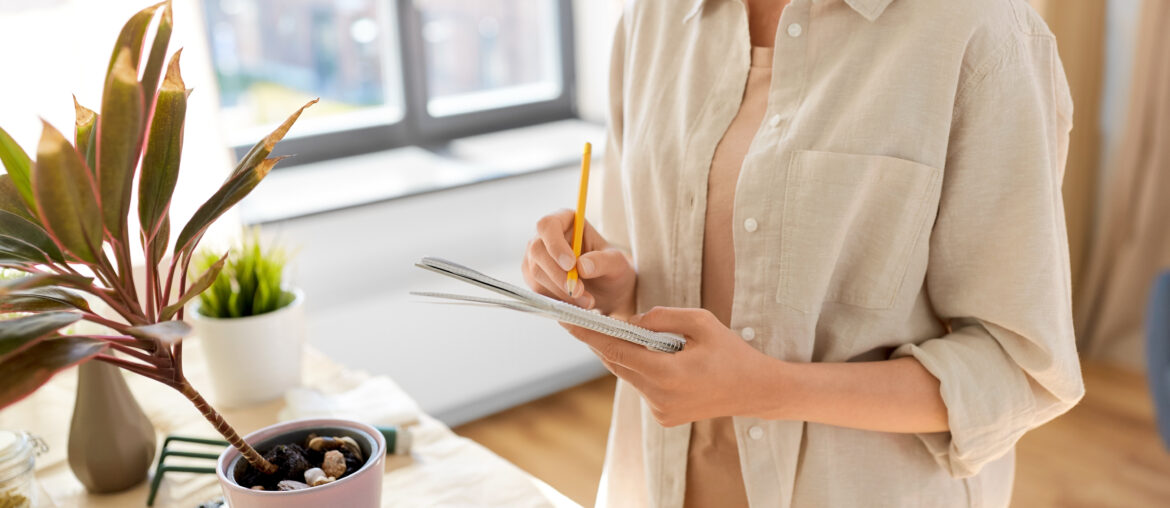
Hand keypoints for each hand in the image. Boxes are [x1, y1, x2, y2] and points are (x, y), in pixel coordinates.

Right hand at [521, 209, 635, 316]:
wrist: (607, 289)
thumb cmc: (611, 268)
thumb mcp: (616, 263)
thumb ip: (602, 261)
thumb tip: (582, 266)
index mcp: (565, 220)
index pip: (548, 225)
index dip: (555, 245)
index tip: (570, 265)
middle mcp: (545, 236)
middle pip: (537, 250)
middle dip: (558, 275)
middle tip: (579, 291)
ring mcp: (536, 256)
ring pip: (536, 273)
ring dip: (561, 291)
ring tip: (586, 300)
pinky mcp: (533, 276)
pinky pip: (538, 289)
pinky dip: (557, 299)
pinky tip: (576, 302)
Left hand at [563, 306, 781, 426]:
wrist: (756, 390)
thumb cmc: (732, 352)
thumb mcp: (701, 322)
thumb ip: (662, 317)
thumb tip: (629, 322)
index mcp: (668, 373)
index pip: (617, 351)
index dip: (589, 334)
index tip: (566, 320)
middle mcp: (659, 397)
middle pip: (617, 364)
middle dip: (601, 341)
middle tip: (583, 319)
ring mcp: (660, 411)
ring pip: (628, 376)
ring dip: (622, 355)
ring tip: (615, 331)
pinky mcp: (663, 417)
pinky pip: (642, 387)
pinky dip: (639, 369)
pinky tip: (647, 354)